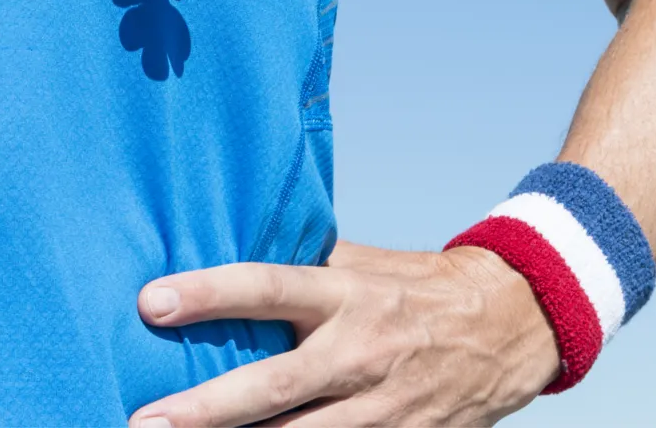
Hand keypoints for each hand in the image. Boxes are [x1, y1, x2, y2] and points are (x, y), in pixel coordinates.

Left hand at [129, 242, 557, 426]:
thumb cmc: (415, 286)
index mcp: (346, 294)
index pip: (267, 287)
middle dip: (204, 410)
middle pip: (272, 387)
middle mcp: (360, 352)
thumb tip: (227, 245)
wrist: (511, 323)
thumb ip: (300, 265)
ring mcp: (383, 408)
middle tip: (143, 422)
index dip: (208, 295)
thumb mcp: (362, 262)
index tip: (150, 303)